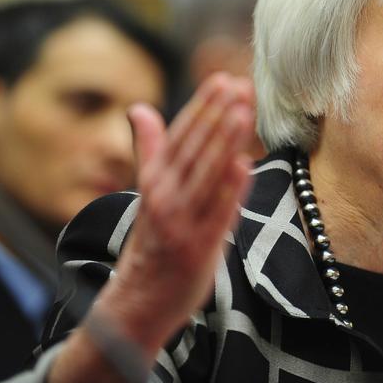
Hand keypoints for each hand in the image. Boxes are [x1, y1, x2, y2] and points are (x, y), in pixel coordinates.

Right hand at [92, 73, 254, 354]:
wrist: (137, 303)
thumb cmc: (150, 241)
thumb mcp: (147, 193)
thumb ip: (150, 150)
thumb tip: (138, 108)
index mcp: (154, 180)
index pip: (181, 135)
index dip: (202, 107)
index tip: (222, 79)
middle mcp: (165, 197)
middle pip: (195, 149)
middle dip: (218, 115)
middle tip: (238, 84)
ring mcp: (181, 223)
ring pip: (206, 175)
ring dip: (224, 142)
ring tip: (242, 112)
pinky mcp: (198, 248)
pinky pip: (217, 215)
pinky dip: (229, 190)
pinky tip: (245, 165)